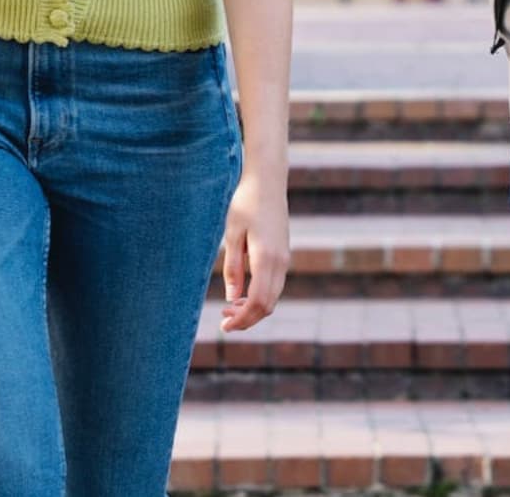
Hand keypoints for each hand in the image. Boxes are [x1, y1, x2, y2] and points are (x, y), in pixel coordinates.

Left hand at [218, 164, 288, 332]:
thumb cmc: (246, 204)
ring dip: (254, 308)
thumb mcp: (233, 235)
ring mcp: (285, 258)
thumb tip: (232, 298)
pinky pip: (275, 285)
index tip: (225, 327)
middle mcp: (280, 261)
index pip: (258, 302)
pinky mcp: (284, 254)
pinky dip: (261, 296)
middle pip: (268, 305)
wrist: (268, 181)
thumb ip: (233, 268)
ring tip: (230, 308)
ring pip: (273, 297)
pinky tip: (243, 292)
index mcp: (266, 258)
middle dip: (247, 319)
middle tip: (223, 321)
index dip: (242, 320)